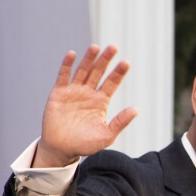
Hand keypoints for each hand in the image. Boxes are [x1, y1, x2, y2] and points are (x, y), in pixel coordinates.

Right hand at [34, 45, 137, 167]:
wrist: (62, 149)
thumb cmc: (85, 144)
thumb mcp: (106, 135)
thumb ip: (120, 122)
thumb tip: (136, 110)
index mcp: (101, 101)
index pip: (112, 83)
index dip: (118, 73)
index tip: (126, 63)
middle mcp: (88, 93)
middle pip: (98, 72)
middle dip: (105, 60)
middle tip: (113, 47)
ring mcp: (73, 91)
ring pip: (83, 71)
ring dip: (89, 59)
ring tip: (96, 47)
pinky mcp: (59, 93)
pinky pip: (63, 76)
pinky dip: (67, 65)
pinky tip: (72, 54)